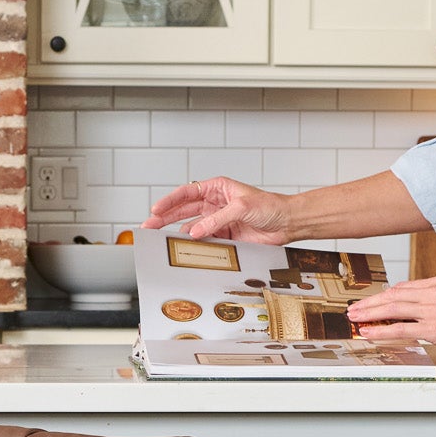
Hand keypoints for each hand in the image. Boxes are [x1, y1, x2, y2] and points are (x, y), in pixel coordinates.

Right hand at [141, 177, 295, 243]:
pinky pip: (204, 241)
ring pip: (192, 227)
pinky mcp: (223, 236)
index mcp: (217, 188)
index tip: (155, 209)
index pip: (187, 192)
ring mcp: (218, 220)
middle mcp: (215, 203)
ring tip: (163, 240)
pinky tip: (186, 248)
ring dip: (178, 233)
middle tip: (149, 226)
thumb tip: (197, 231)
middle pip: (184, 210)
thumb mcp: (242, 207)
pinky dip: (195, 245)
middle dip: (165, 218)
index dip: (169, 201)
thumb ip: (218, 219)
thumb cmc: (270, 207)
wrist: (286, 224)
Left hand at [346, 276, 435, 355]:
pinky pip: (400, 328)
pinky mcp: (434, 328)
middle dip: (370, 303)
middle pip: (393, 295)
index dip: (383, 296)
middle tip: (353, 309)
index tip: (370, 302)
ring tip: (354, 319)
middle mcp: (434, 292)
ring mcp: (433, 309)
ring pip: (392, 308)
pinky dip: (380, 330)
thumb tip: (413, 309)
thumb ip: (435, 300)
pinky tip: (368, 332)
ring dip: (369, 314)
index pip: (403, 287)